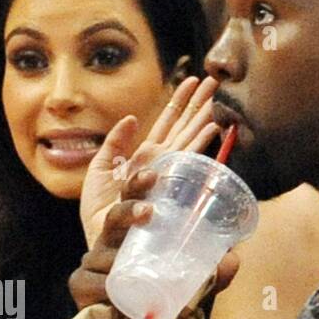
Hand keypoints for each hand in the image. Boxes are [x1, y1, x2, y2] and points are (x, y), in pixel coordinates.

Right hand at [70, 178, 240, 312]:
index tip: (154, 175)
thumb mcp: (194, 286)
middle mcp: (110, 243)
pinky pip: (88, 283)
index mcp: (133, 232)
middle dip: (128, 210)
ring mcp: (92, 265)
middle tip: (148, 212)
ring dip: (117, 256)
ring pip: (101, 253)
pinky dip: (101, 286)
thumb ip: (214, 274)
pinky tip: (110, 290)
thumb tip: (231, 259)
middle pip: (113, 217)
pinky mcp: (81, 287)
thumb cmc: (163, 301)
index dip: (138, 184)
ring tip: (135, 265)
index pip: (132, 199)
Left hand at [79, 74, 220, 248]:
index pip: (168, 124)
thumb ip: (114, 144)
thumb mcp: (99, 169)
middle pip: (185, 128)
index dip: (180, 102)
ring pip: (190, 140)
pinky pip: (186, 162)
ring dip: (206, 117)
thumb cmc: (100, 212)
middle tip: (216, 80)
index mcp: (147, 158)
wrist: (102, 239)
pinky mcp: (169, 187)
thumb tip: (132, 118)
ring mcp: (168, 175)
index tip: (194, 80)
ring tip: (219, 96)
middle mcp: (162, 164)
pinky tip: (213, 127)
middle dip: (200, 104)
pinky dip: (201, 144)